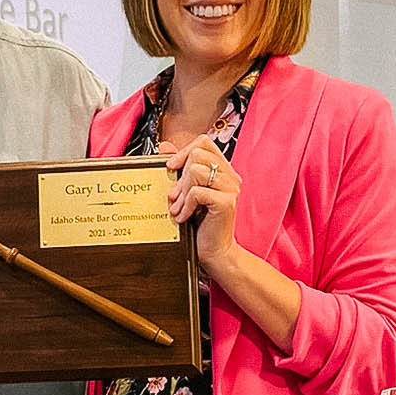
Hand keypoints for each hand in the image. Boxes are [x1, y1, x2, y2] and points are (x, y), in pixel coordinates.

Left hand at [163, 133, 241, 278]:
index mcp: (223, 170)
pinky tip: (184, 217)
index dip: (184, 151)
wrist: (214, 252)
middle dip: (180, 175)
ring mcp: (230, 188)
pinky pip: (197, 192)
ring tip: (178, 208)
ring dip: (181, 191)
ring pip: (196, 170)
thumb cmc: (201, 225)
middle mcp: (230, 176)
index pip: (204, 142)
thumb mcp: (186, 192)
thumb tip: (165, 146)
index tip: (171, 167)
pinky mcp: (226, 202)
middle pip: (198, 153)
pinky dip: (185, 205)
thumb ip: (179, 169)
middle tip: (174, 196)